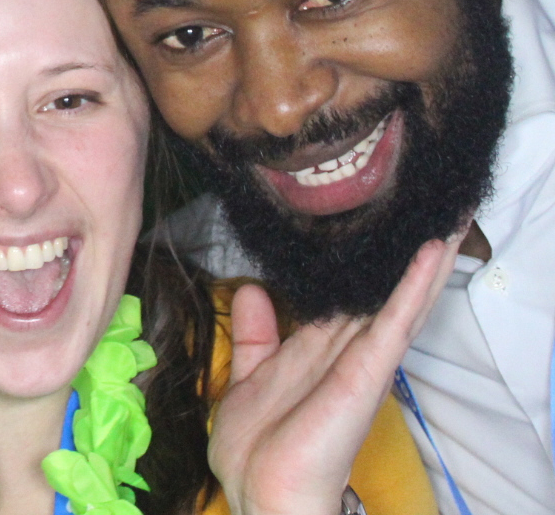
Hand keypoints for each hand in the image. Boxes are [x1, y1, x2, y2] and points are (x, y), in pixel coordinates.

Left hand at [209, 234, 460, 514]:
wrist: (262, 490)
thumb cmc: (257, 447)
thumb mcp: (246, 380)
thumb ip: (255, 339)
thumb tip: (254, 291)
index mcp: (320, 352)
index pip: (351, 301)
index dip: (370, 266)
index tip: (385, 226)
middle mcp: (346, 352)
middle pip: (385, 295)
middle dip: (410, 256)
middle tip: (437, 209)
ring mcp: (361, 361)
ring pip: (401, 301)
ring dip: (427, 260)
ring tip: (450, 217)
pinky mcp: (368, 371)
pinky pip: (395, 321)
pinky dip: (416, 286)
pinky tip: (433, 252)